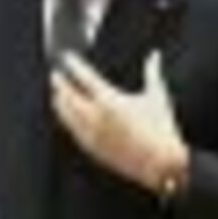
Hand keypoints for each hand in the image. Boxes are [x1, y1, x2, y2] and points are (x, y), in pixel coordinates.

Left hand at [51, 51, 188, 194]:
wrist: (162, 164)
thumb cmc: (162, 128)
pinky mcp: (93, 149)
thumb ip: (152, 72)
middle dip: (60, 84)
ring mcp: (92, 133)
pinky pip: (73, 132)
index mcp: (110, 100)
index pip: (84, 77)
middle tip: (55, 75)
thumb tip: (155, 54)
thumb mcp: (157, 96)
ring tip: (56, 94)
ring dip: (60, 102)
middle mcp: (96, 116)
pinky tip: (66, 117)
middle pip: (68, 95)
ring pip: (67, 115)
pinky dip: (67, 121)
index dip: (73, 65)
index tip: (67, 58)